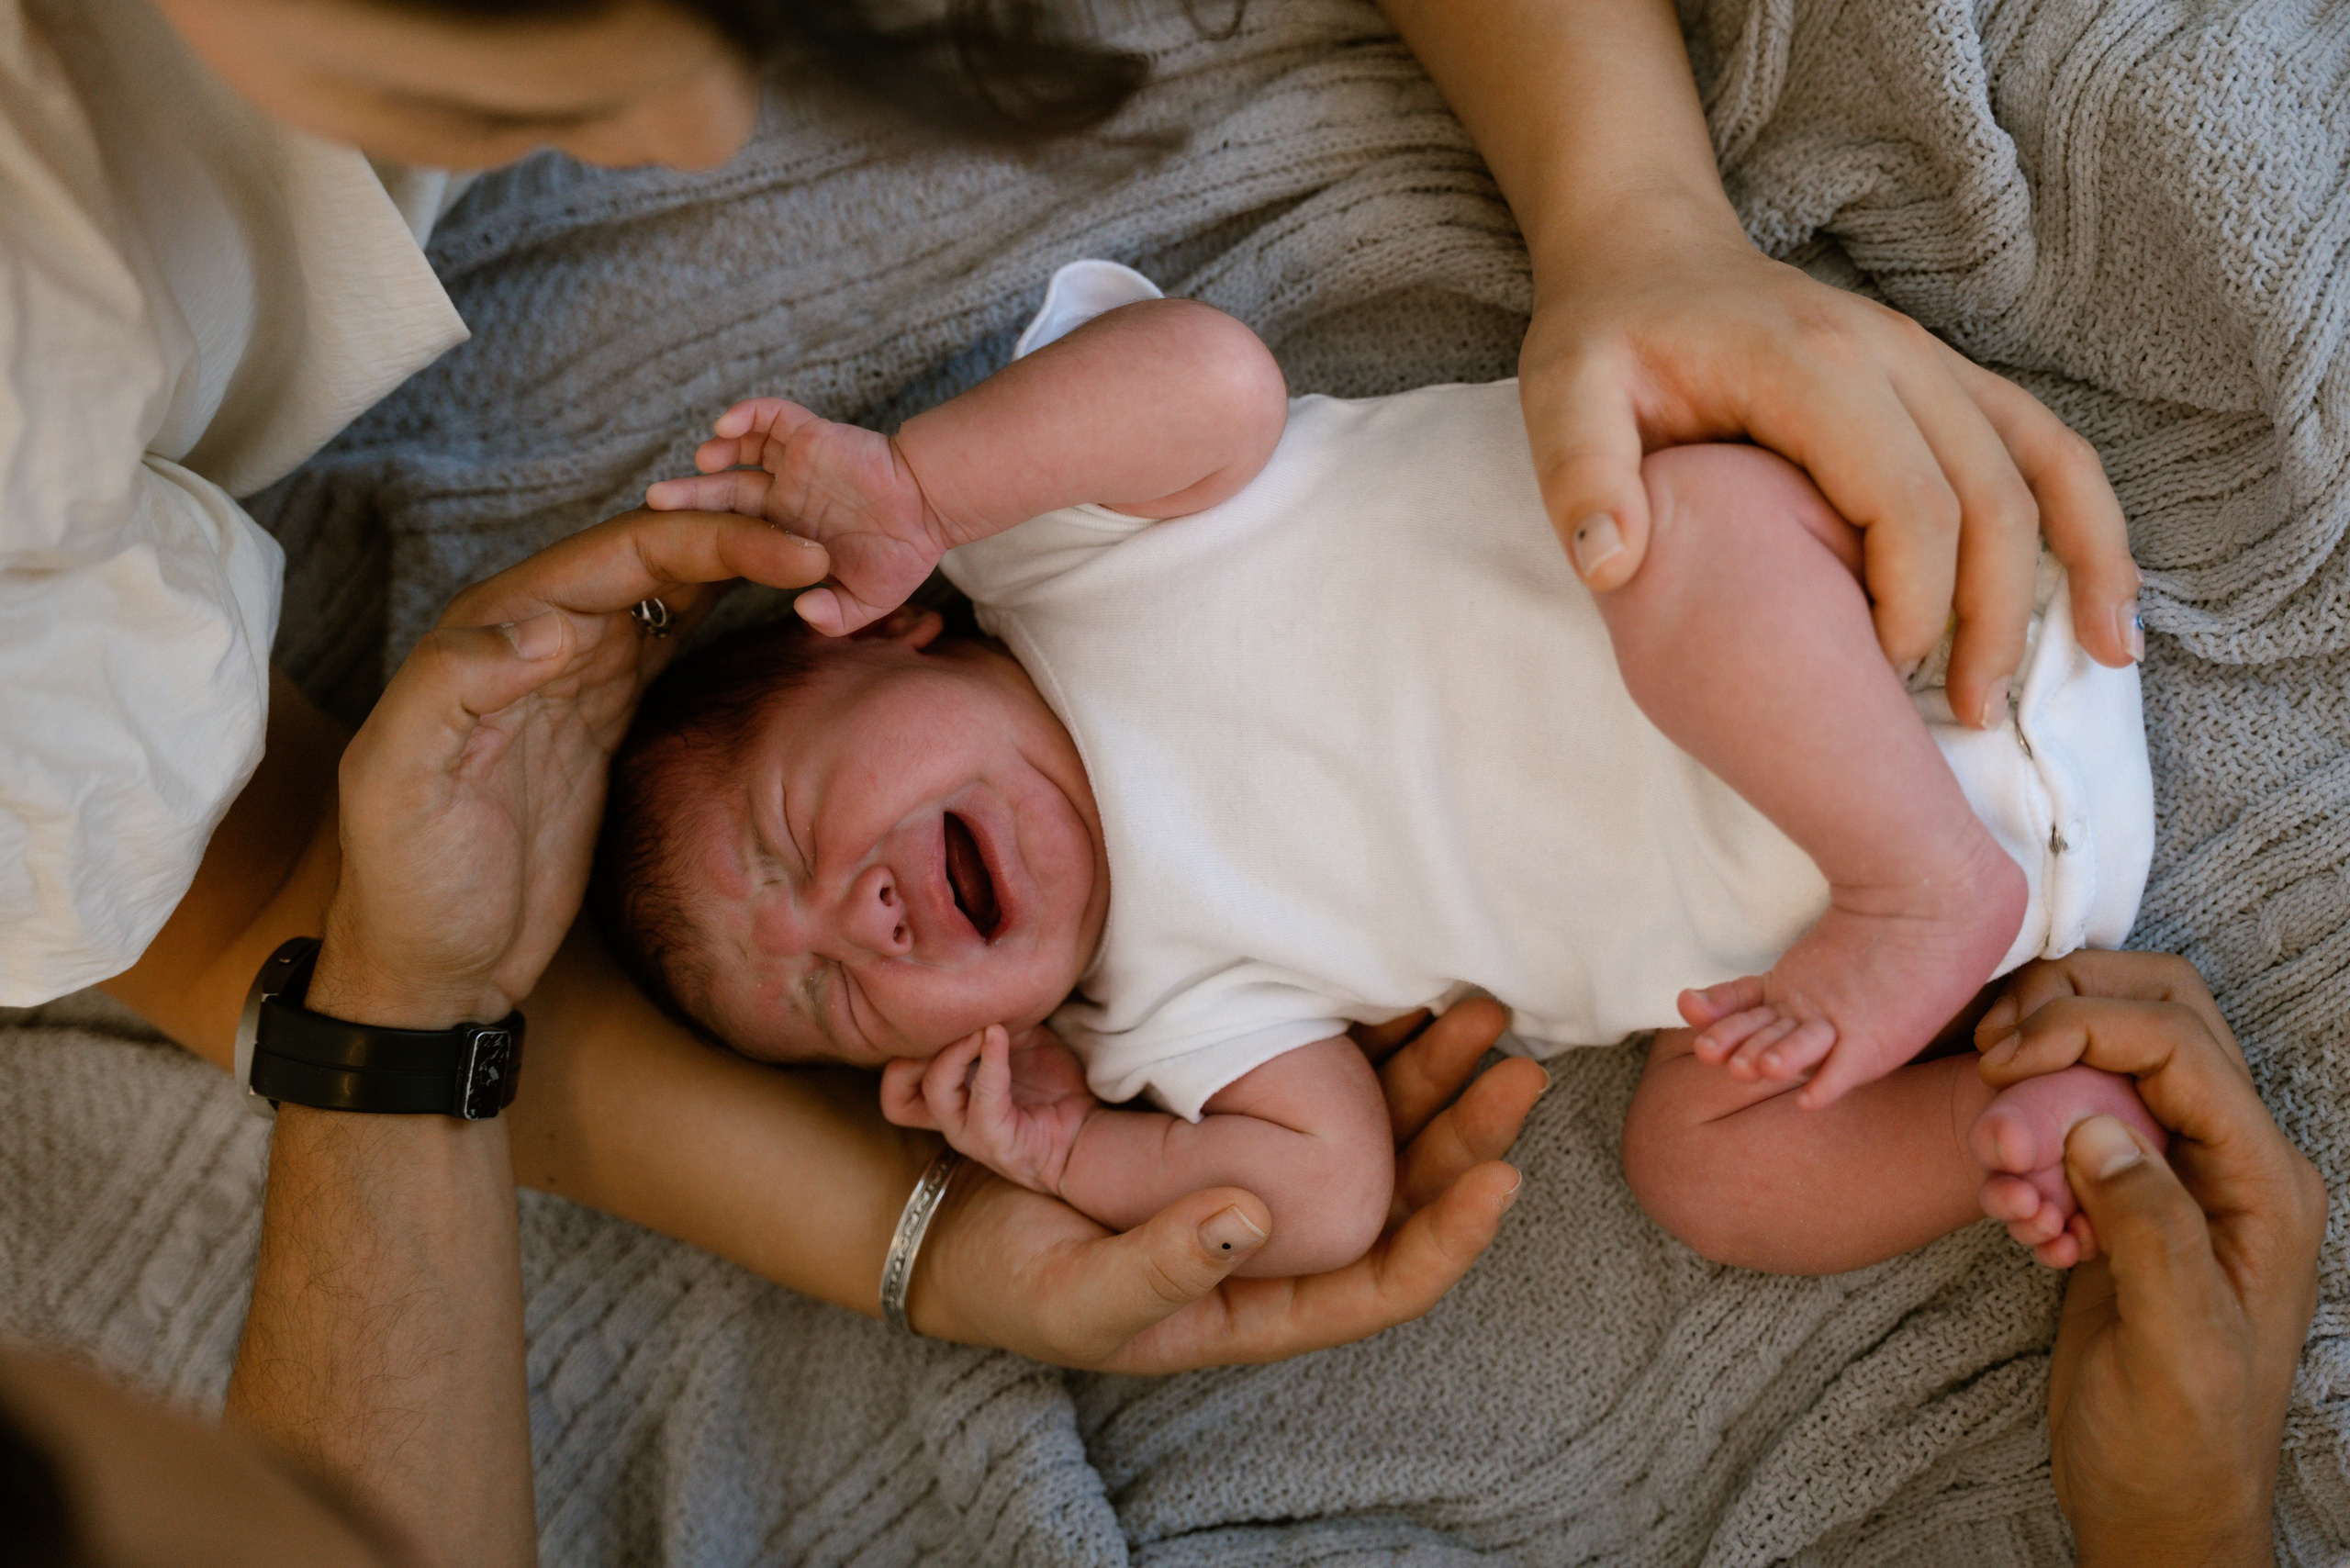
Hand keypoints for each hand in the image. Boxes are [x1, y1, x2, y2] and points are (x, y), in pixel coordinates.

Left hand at [311, 509, 829, 1026]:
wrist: (438, 966)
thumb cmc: (407, 881)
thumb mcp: (402, 783)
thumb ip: (455, 687)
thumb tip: (555, 626)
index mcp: (492, 626)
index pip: (618, 554)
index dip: (709, 540)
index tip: (792, 551)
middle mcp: (539, 632)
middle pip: (656, 556)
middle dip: (744, 537)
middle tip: (833, 547)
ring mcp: (579, 675)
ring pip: (673, 588)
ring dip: (742, 564)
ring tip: (825, 558)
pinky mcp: (609, 718)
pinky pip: (676, 642)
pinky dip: (729, 614)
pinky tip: (781, 607)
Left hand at [645, 397, 943, 637]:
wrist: (935, 510)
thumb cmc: (903, 553)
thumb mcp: (868, 600)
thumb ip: (836, 616)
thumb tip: (801, 613)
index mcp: (788, 533)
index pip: (735, 532)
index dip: (706, 536)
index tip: (676, 549)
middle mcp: (784, 495)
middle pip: (724, 490)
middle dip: (688, 494)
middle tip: (654, 499)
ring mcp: (795, 463)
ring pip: (742, 448)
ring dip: (717, 451)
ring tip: (702, 461)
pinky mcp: (811, 434)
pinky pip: (772, 417)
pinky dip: (747, 415)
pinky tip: (726, 427)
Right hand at [880, 1024, 1098, 1195]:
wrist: (1088, 1128)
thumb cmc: (1051, 1086)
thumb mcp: (1016, 1041)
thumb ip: (990, 1019)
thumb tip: (979, 978)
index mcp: (948, 1096)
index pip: (898, 1079)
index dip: (904, 1044)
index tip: (936, 1008)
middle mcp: (950, 1119)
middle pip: (896, 1092)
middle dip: (913, 1049)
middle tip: (944, 1018)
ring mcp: (969, 1133)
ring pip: (934, 1090)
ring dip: (953, 1050)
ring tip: (980, 1025)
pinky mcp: (995, 1140)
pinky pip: (983, 1096)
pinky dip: (990, 1060)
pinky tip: (999, 1035)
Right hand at [904, 997, 1546, 1370]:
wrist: (953, 1213)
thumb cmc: (1012, 1277)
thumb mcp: (1074, 1293)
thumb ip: (1159, 1268)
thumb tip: (1248, 1220)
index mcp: (1255, 1305)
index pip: (1378, 1288)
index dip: (1448, 1241)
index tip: (1501, 1179)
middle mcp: (1280, 1242)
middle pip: (1400, 1196)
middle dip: (1463, 1134)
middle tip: (1515, 1068)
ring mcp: (1264, 1171)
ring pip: (1377, 1131)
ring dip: (1432, 1074)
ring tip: (1479, 1010)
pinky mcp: (1237, 1112)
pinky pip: (1324, 1080)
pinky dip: (1368, 1040)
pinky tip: (1401, 994)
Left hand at [1524, 190, 2142, 729]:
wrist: (1644, 252)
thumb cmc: (1604, 334)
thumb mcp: (1562, 394)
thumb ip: (1581, 475)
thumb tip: (1612, 567)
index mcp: (1813, 366)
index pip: (1906, 501)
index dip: (1911, 603)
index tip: (1878, 678)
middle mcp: (1895, 355)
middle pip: (1992, 495)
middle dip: (1992, 615)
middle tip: (1964, 716)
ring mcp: (1930, 362)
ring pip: (2045, 463)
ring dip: (2080, 564)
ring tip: (2100, 660)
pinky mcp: (1943, 380)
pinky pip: (2045, 444)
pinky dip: (2089, 518)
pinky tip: (2106, 595)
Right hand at [1974, 952, 2323, 1565]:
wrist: (2159, 1507)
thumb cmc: (2181, 1444)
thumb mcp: (2177, 1347)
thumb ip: (2151, 1231)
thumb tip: (2095, 1129)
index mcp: (2265, 1185)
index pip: (2182, 1048)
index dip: (2088, 1029)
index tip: (2008, 1063)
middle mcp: (2229, 1165)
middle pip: (2158, 1020)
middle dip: (2068, 1017)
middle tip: (1996, 1059)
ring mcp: (2175, 1179)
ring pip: (2108, 1064)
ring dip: (2038, 1089)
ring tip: (1999, 1162)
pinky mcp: (2123, 1200)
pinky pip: (2069, 1124)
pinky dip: (2025, 1146)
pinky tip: (2013, 1210)